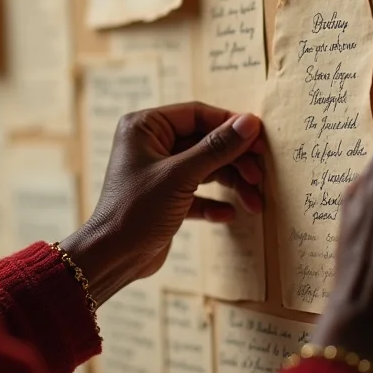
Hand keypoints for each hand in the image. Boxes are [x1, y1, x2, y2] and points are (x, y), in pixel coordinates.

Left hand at [61, 103, 263, 303]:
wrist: (113, 259)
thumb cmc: (137, 209)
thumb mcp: (181, 175)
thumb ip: (218, 147)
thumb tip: (250, 122)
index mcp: (145, 126)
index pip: (197, 114)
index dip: (230, 125)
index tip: (260, 138)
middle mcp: (151, 144)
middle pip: (205, 141)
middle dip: (235, 160)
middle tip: (260, 176)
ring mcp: (159, 171)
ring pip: (205, 167)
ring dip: (231, 184)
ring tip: (255, 202)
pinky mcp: (165, 197)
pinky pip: (197, 192)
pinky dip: (214, 202)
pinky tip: (229, 215)